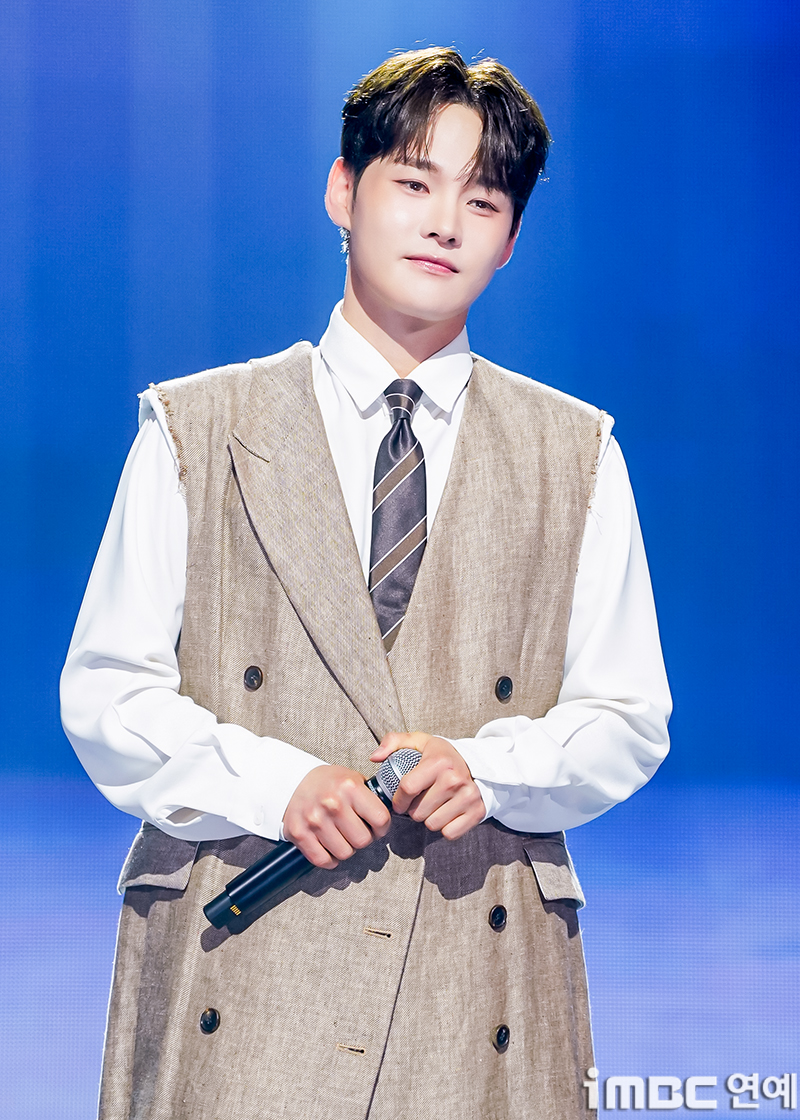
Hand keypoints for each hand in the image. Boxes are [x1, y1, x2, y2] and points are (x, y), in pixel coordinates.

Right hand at [282, 765, 390, 869]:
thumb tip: (389, 814)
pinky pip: (323, 860)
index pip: (380, 819)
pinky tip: (329, 847)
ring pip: (345, 853)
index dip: (382, 827)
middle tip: (357, 831)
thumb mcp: (352, 778)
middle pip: (363, 841)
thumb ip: (370, 796)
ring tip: (341, 836)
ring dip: (346, 849)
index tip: (377, 826)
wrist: (293, 781)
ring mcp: (315, 820)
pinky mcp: (300, 834)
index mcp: (349, 787)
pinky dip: (329, 859)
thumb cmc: (327, 782)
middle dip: (363, 839)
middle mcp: (333, 804)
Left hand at [370, 732, 484, 840]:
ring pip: (432, 824)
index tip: (399, 801)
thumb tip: (374, 757)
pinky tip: (446, 813)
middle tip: (421, 800)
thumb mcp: (417, 741)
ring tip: (433, 805)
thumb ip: (392, 742)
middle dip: (414, 809)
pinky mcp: (477, 812)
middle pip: (418, 812)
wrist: (474, 764)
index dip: (398, 799)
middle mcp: (455, 779)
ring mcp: (468, 796)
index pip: (407, 788)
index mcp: (439, 761)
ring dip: (429, 818)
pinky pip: (449, 833)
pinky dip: (445, 827)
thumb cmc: (440, 755)